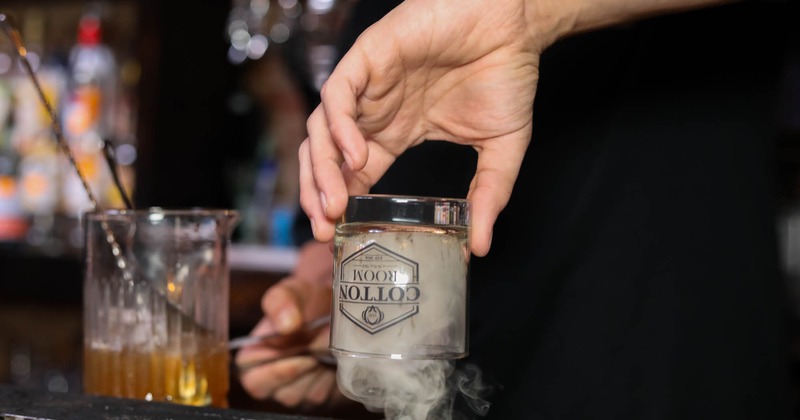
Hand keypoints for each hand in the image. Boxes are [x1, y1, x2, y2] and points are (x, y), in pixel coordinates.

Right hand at [236, 241, 349, 408]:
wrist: (334, 306)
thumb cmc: (305, 301)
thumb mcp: (291, 291)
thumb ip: (281, 302)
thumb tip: (286, 325)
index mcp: (255, 358)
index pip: (254, 381)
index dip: (277, 373)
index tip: (302, 356)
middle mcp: (274, 380)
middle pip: (285, 394)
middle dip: (308, 370)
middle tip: (322, 345)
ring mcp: (298, 391)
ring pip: (308, 396)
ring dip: (323, 371)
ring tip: (329, 345)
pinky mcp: (320, 394)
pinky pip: (327, 394)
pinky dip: (335, 375)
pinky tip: (336, 357)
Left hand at [299, 0, 546, 256]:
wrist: (515, 23)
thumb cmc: (506, 74)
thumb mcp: (500, 150)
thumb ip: (488, 196)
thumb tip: (481, 247)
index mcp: (396, 132)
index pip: (354, 175)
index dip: (342, 205)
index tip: (339, 237)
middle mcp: (375, 112)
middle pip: (326, 157)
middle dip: (319, 194)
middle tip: (325, 229)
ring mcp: (369, 85)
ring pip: (321, 129)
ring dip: (323, 168)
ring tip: (334, 204)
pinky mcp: (369, 56)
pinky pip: (338, 93)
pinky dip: (339, 125)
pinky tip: (357, 155)